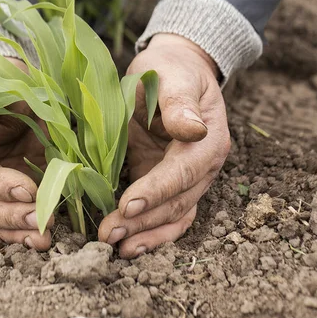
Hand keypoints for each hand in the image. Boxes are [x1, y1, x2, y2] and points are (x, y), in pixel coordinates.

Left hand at [98, 34, 230, 257]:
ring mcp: (187, 178)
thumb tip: (193, 129)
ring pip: (174, 217)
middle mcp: (204, 165)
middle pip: (178, 202)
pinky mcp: (168, 183)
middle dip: (143, 221)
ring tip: (117, 248)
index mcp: (208, 139)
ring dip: (147, 235)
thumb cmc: (170, 70)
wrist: (173, 72)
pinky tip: (130, 246)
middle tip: (108, 233)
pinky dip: (151, 234)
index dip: (156, 190)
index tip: (126, 205)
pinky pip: (167, 216)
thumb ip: (180, 102)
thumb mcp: (173, 75)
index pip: (183, 171)